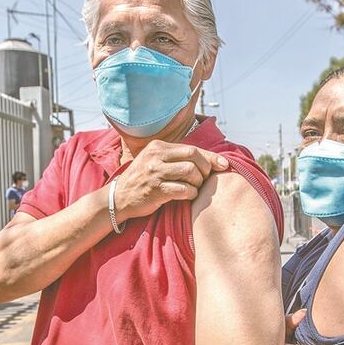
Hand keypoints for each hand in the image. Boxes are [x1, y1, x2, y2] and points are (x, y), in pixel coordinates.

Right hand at [114, 142, 229, 221]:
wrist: (118, 198)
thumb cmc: (143, 180)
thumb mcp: (154, 161)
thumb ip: (176, 157)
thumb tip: (210, 159)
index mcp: (158, 147)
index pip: (191, 148)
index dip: (211, 157)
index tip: (225, 165)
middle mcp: (156, 157)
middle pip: (193, 156)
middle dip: (205, 169)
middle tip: (204, 179)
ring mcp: (155, 173)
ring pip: (190, 172)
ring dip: (198, 182)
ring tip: (194, 188)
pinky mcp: (156, 190)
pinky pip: (183, 189)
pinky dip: (191, 194)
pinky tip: (188, 196)